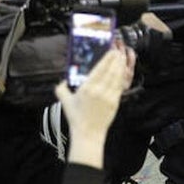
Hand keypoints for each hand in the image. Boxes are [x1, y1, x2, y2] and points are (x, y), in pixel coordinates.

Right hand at [53, 44, 135, 167]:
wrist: (88, 133)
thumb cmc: (76, 117)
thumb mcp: (65, 102)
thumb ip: (61, 89)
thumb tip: (61, 80)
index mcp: (87, 88)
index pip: (100, 69)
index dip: (107, 58)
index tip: (111, 51)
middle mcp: (99, 90)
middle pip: (111, 70)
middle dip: (116, 59)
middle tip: (118, 51)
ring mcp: (109, 96)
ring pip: (117, 76)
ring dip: (120, 66)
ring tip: (121, 57)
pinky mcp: (115, 101)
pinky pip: (120, 86)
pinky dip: (122, 77)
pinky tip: (122, 71)